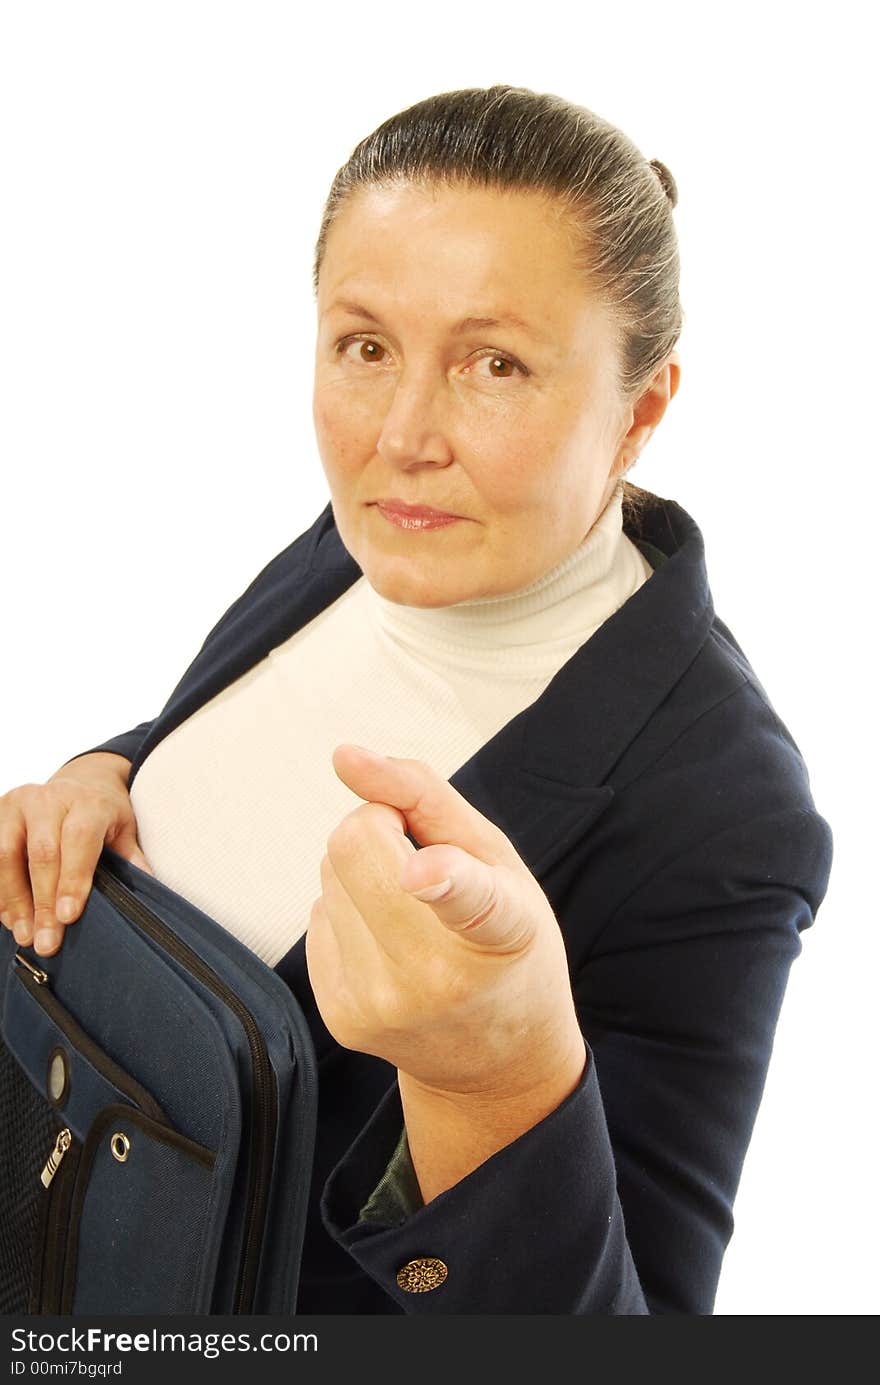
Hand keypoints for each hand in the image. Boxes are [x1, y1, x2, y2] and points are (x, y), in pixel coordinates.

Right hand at [0, 753, 153, 956]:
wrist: (79, 782)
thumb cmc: (103, 813)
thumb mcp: (124, 829)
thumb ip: (132, 859)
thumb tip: (151, 890)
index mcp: (88, 802)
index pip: (79, 839)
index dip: (73, 878)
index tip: (69, 915)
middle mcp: (49, 799)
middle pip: (42, 852)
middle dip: (43, 901)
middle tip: (47, 941)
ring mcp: (18, 805)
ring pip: (6, 854)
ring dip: (14, 900)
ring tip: (24, 935)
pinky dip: (0, 891)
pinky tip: (9, 918)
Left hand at [305, 744, 584, 1101]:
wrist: (494, 1062)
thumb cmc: (506, 948)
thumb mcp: (498, 860)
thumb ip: (423, 794)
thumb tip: (345, 756)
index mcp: (499, 932)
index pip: (469, 898)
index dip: (440, 878)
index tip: (420, 874)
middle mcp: (434, 977)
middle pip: (353, 844)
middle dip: (377, 828)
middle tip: (420, 860)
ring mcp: (379, 1003)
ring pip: (328, 875)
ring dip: (362, 875)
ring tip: (411, 914)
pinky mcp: (339, 1016)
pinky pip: (318, 914)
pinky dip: (349, 913)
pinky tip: (391, 944)